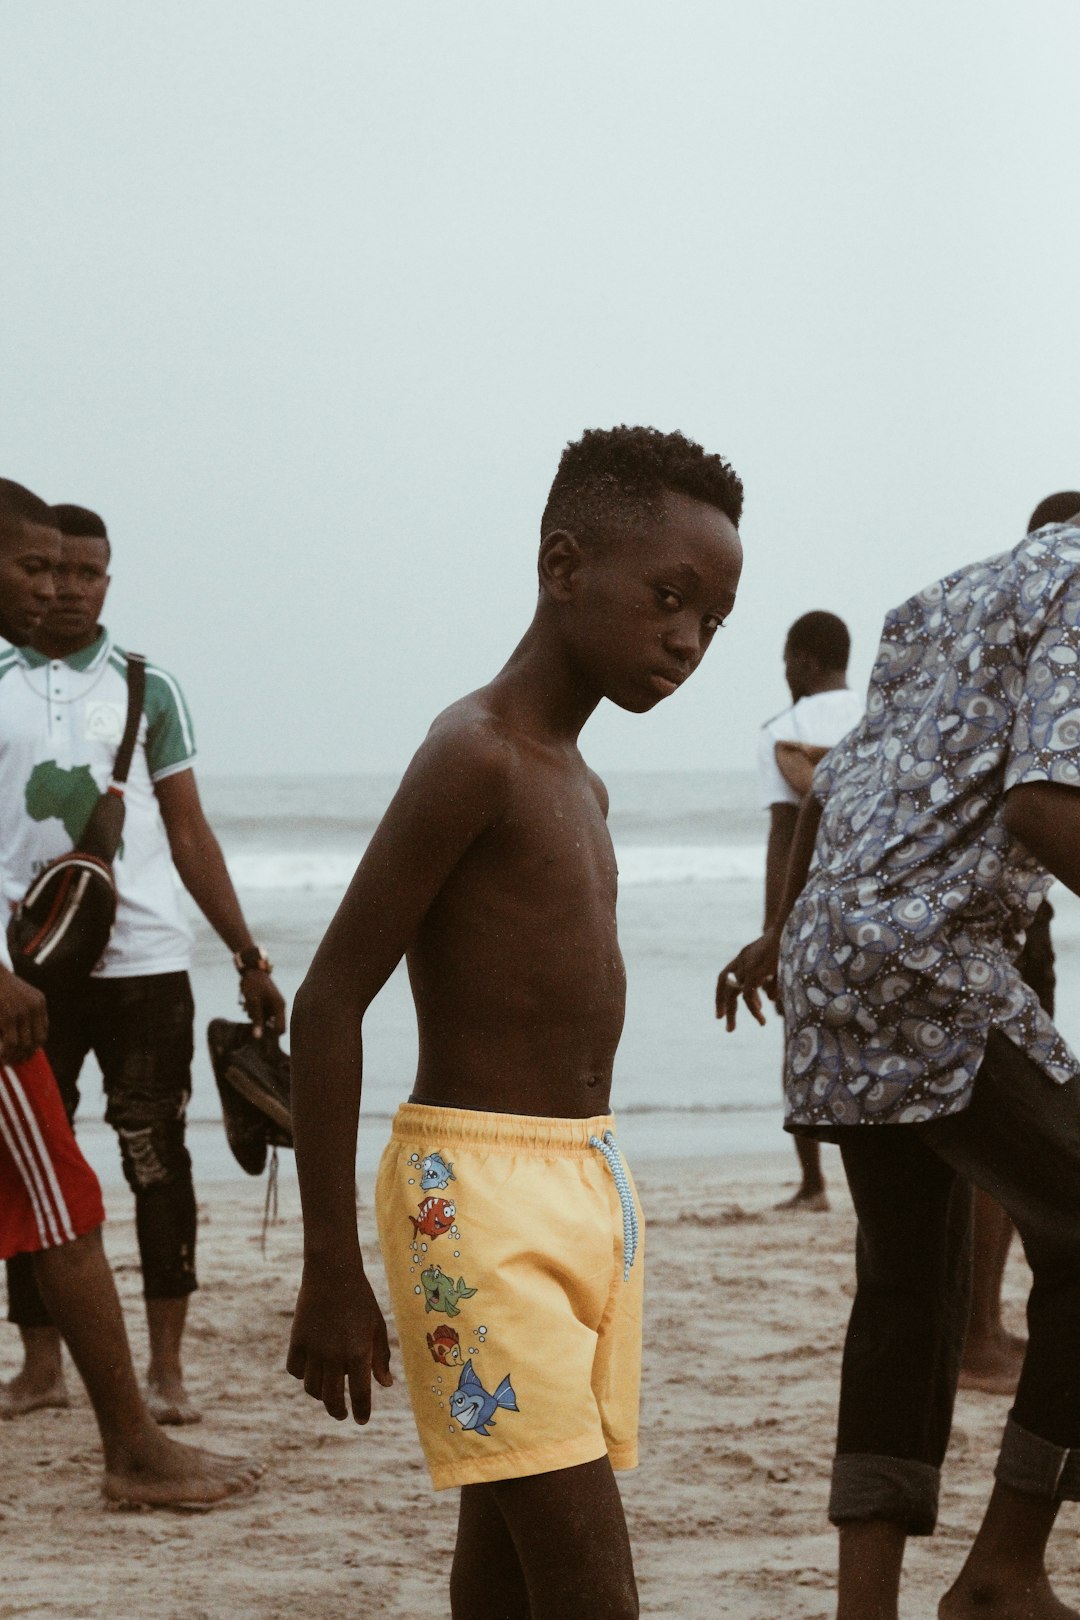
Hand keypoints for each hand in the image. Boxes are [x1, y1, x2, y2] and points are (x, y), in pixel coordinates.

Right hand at [0, 967, 47, 1062]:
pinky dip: (6, 1053)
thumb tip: (22, 1035)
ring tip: (7, 1060)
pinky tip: (1, 1057)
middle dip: (26, 1053)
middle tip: (15, 1060)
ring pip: (24, 1045)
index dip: (35, 1045)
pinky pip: (12, 1043)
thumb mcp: (15, 995)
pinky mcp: (9, 1018)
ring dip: (15, 1056)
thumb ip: (22, 1010)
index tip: (26, 1053)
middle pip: (37, 1040)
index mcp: (38, 1001)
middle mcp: (35, 1007)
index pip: (43, 1031)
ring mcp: (23, 1012)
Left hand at [240, 969, 286, 1039]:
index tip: (258, 1032)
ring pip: (264, 1020)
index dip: (270, 1034)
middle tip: (250, 1012)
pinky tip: (248, 1003)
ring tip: (248, 1005)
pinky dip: (253, 1012)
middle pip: (271, 1026)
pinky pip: (260, 1014)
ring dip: (254, 1016)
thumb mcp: (254, 1002)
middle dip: (259, 1023)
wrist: (251, 969)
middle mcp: (278, 1007)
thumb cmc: (253, 984)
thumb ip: (257, 1019)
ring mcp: (272, 1005)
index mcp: (279, 1006)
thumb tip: (258, 1037)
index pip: (280, 1029)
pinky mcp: (266, 1003)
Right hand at [286, 1257, 392, 1423]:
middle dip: (338, 1411)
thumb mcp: (377, 1326)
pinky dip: (302, 1375)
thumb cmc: (360, 1299)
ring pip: (312, 1388)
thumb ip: (381, 1357)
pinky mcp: (297, 1340)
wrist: (333, 1272)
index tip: (361, 1420)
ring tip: (329, 1391)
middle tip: (343, 1413)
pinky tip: (311, 1371)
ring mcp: (313, 1349)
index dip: (361, 1411)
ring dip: (320, 1394)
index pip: (360, 1394)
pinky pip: (295, 1370)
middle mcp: (335, 1356)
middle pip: (332, 1399)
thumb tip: (385, 1385)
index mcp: (359, 1353)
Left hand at [715, 930, 780, 1030]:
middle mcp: (742, 959)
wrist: (793, 924)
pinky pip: (748, 993)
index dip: (722, 994)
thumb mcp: (777, 966)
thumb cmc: (789, 943)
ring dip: (735, 1011)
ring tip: (735, 1028)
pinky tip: (760, 1018)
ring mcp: (748, 964)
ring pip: (735, 992)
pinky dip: (752, 1008)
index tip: (722, 1011)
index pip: (725, 976)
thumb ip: (770, 982)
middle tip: (721, 1021)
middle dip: (722, 1004)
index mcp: (745, 956)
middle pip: (725, 983)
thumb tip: (769, 1000)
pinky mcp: (757, 969)